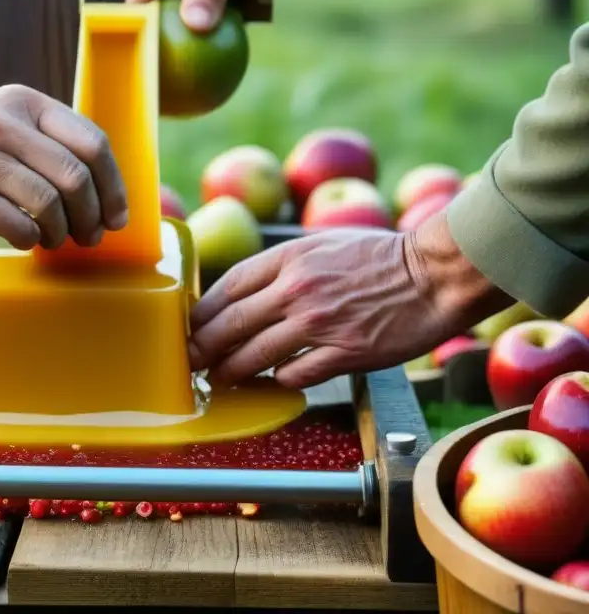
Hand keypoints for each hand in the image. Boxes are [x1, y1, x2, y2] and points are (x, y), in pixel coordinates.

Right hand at [0, 84, 128, 250]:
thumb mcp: (9, 121)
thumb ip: (54, 142)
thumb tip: (113, 193)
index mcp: (27, 103)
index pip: (91, 142)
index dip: (113, 184)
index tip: (116, 214)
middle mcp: (4, 124)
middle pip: (75, 176)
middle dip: (92, 214)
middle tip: (91, 235)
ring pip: (49, 203)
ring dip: (62, 231)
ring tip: (56, 238)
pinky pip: (18, 225)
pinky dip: (32, 239)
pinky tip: (27, 238)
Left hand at [188, 213, 510, 388]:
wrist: (435, 274)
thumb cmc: (381, 257)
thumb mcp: (322, 244)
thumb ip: (283, 265)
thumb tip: (246, 291)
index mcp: (289, 258)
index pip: (227, 287)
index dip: (201, 312)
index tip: (191, 327)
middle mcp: (296, 289)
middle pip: (229, 324)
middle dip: (202, 347)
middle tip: (189, 362)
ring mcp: (319, 323)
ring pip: (253, 355)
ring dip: (231, 371)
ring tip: (220, 379)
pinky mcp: (344, 352)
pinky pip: (294, 375)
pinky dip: (279, 380)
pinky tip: (275, 380)